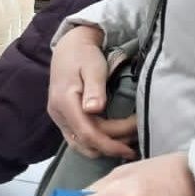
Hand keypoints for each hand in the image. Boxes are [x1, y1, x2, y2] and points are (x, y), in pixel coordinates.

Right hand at [47, 26, 136, 160]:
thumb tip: (94, 109)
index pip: (87, 133)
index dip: (110, 145)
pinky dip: (97, 144)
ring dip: (104, 148)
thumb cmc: (84, 55)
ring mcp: (59, 118)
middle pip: (86, 142)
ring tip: (127, 144)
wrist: (70, 47)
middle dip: (113, 145)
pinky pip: (79, 139)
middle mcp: (58, 114)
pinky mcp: (63, 118)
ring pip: (81, 145)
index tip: (132, 148)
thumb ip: (94, 88)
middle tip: (136, 140)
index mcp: (64, 102)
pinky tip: (113, 140)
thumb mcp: (93, 67)